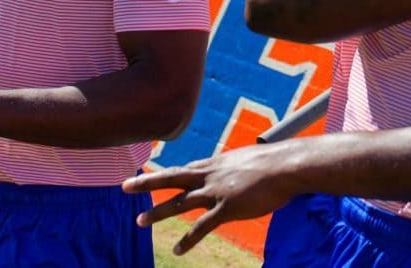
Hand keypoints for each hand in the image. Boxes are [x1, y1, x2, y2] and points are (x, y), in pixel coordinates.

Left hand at [122, 144, 297, 254]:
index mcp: (214, 164)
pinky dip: (189, 240)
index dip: (164, 173)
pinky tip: (178, 250)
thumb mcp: (248, 161)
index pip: (183, 170)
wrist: (285, 167)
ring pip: (179, 202)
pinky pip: (202, 227)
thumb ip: (235, 168)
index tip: (147, 176)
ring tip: (139, 221)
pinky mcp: (227, 207)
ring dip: (158, 212)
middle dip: (147, 183)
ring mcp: (216, 191)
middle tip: (125, 186)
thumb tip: (237, 172)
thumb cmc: (274, 163)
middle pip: (171, 178)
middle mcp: (209, 175)